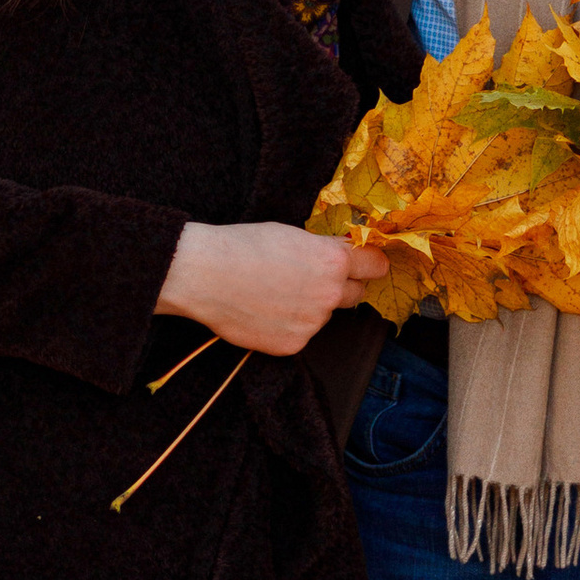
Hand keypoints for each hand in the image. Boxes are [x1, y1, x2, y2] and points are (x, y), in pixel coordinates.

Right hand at [158, 222, 388, 356]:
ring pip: (325, 315)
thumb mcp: (293, 235)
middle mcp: (330, 295)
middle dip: (341, 286)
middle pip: (356, 294)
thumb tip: (343, 255)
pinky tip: (266, 310)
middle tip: (312, 278)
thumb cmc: (243, 246)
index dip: (368, 263)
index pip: (376, 266)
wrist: (204, 274)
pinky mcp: (293, 344)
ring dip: (311, 306)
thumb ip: (324, 249)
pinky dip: (289, 325)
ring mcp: (312, 323)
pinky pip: (302, 333)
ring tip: (276, 293)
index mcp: (334, 262)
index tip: (364, 264)